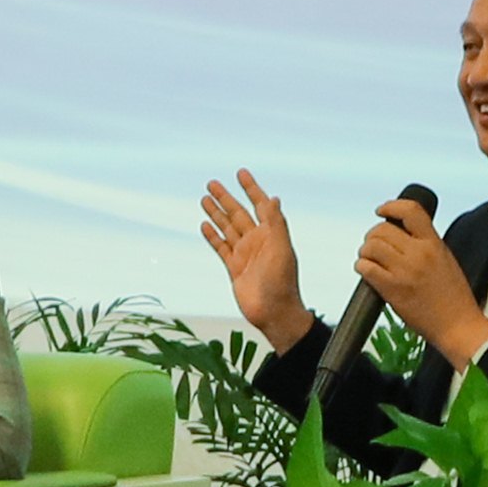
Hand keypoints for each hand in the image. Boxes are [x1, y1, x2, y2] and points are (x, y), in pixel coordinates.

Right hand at [198, 173, 309, 347]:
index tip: (241, 173)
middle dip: (226, 197)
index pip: (260, 204)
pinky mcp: (234, 268)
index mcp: (271, 234)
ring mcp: (245, 254)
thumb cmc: (282, 283)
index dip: (251, 188)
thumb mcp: (282, 250)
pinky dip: (212, 235)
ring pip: (227, 227)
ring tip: (204, 198)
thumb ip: (277, 224)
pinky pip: (221, 247)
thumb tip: (274, 198)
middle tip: (212, 183)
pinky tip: (205, 224)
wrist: (274, 313)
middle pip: (238, 213)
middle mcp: (257, 241)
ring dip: (216, 213)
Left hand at [352, 193, 487, 366]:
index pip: (410, 210)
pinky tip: (367, 271)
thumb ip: (426, 244)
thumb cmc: (454, 297)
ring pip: (371, 246)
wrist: (458, 326)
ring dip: (365, 251)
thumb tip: (401, 234)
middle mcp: (419, 254)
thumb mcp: (446, 259)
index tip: (382, 210)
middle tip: (374, 244)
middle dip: (373, 235)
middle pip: (383, 229)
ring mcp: (404, 271)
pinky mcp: (392, 289)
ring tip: (369, 258)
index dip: (391, 206)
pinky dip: (362, 267)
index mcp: (434, 244)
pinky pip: (366, 268)